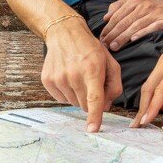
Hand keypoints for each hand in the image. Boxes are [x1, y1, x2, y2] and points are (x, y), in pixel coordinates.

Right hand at [40, 17, 121, 131]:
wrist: (64, 33)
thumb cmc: (91, 49)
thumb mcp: (110, 62)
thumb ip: (114, 86)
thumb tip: (106, 106)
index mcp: (92, 70)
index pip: (94, 98)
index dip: (94, 116)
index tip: (93, 130)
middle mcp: (73, 75)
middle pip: (85, 105)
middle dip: (91, 100)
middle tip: (91, 83)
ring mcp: (58, 78)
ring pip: (73, 103)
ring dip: (79, 96)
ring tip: (79, 77)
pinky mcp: (47, 80)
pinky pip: (61, 99)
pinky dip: (67, 93)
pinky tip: (68, 78)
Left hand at [99, 0, 162, 50]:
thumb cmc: (150, 9)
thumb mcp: (135, 3)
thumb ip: (119, 7)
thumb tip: (106, 17)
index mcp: (135, 0)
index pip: (118, 15)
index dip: (108, 27)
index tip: (101, 39)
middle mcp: (145, 5)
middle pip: (125, 21)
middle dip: (113, 34)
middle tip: (105, 45)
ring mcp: (156, 12)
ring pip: (136, 25)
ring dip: (124, 36)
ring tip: (115, 46)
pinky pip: (152, 27)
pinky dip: (142, 33)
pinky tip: (133, 40)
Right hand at [131, 16, 162, 126]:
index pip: (161, 90)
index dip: (152, 107)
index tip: (145, 121)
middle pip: (148, 88)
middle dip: (142, 108)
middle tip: (136, 125)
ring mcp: (162, 61)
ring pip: (148, 84)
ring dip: (145, 101)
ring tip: (144, 117)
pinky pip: (154, 79)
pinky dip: (152, 92)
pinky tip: (157, 102)